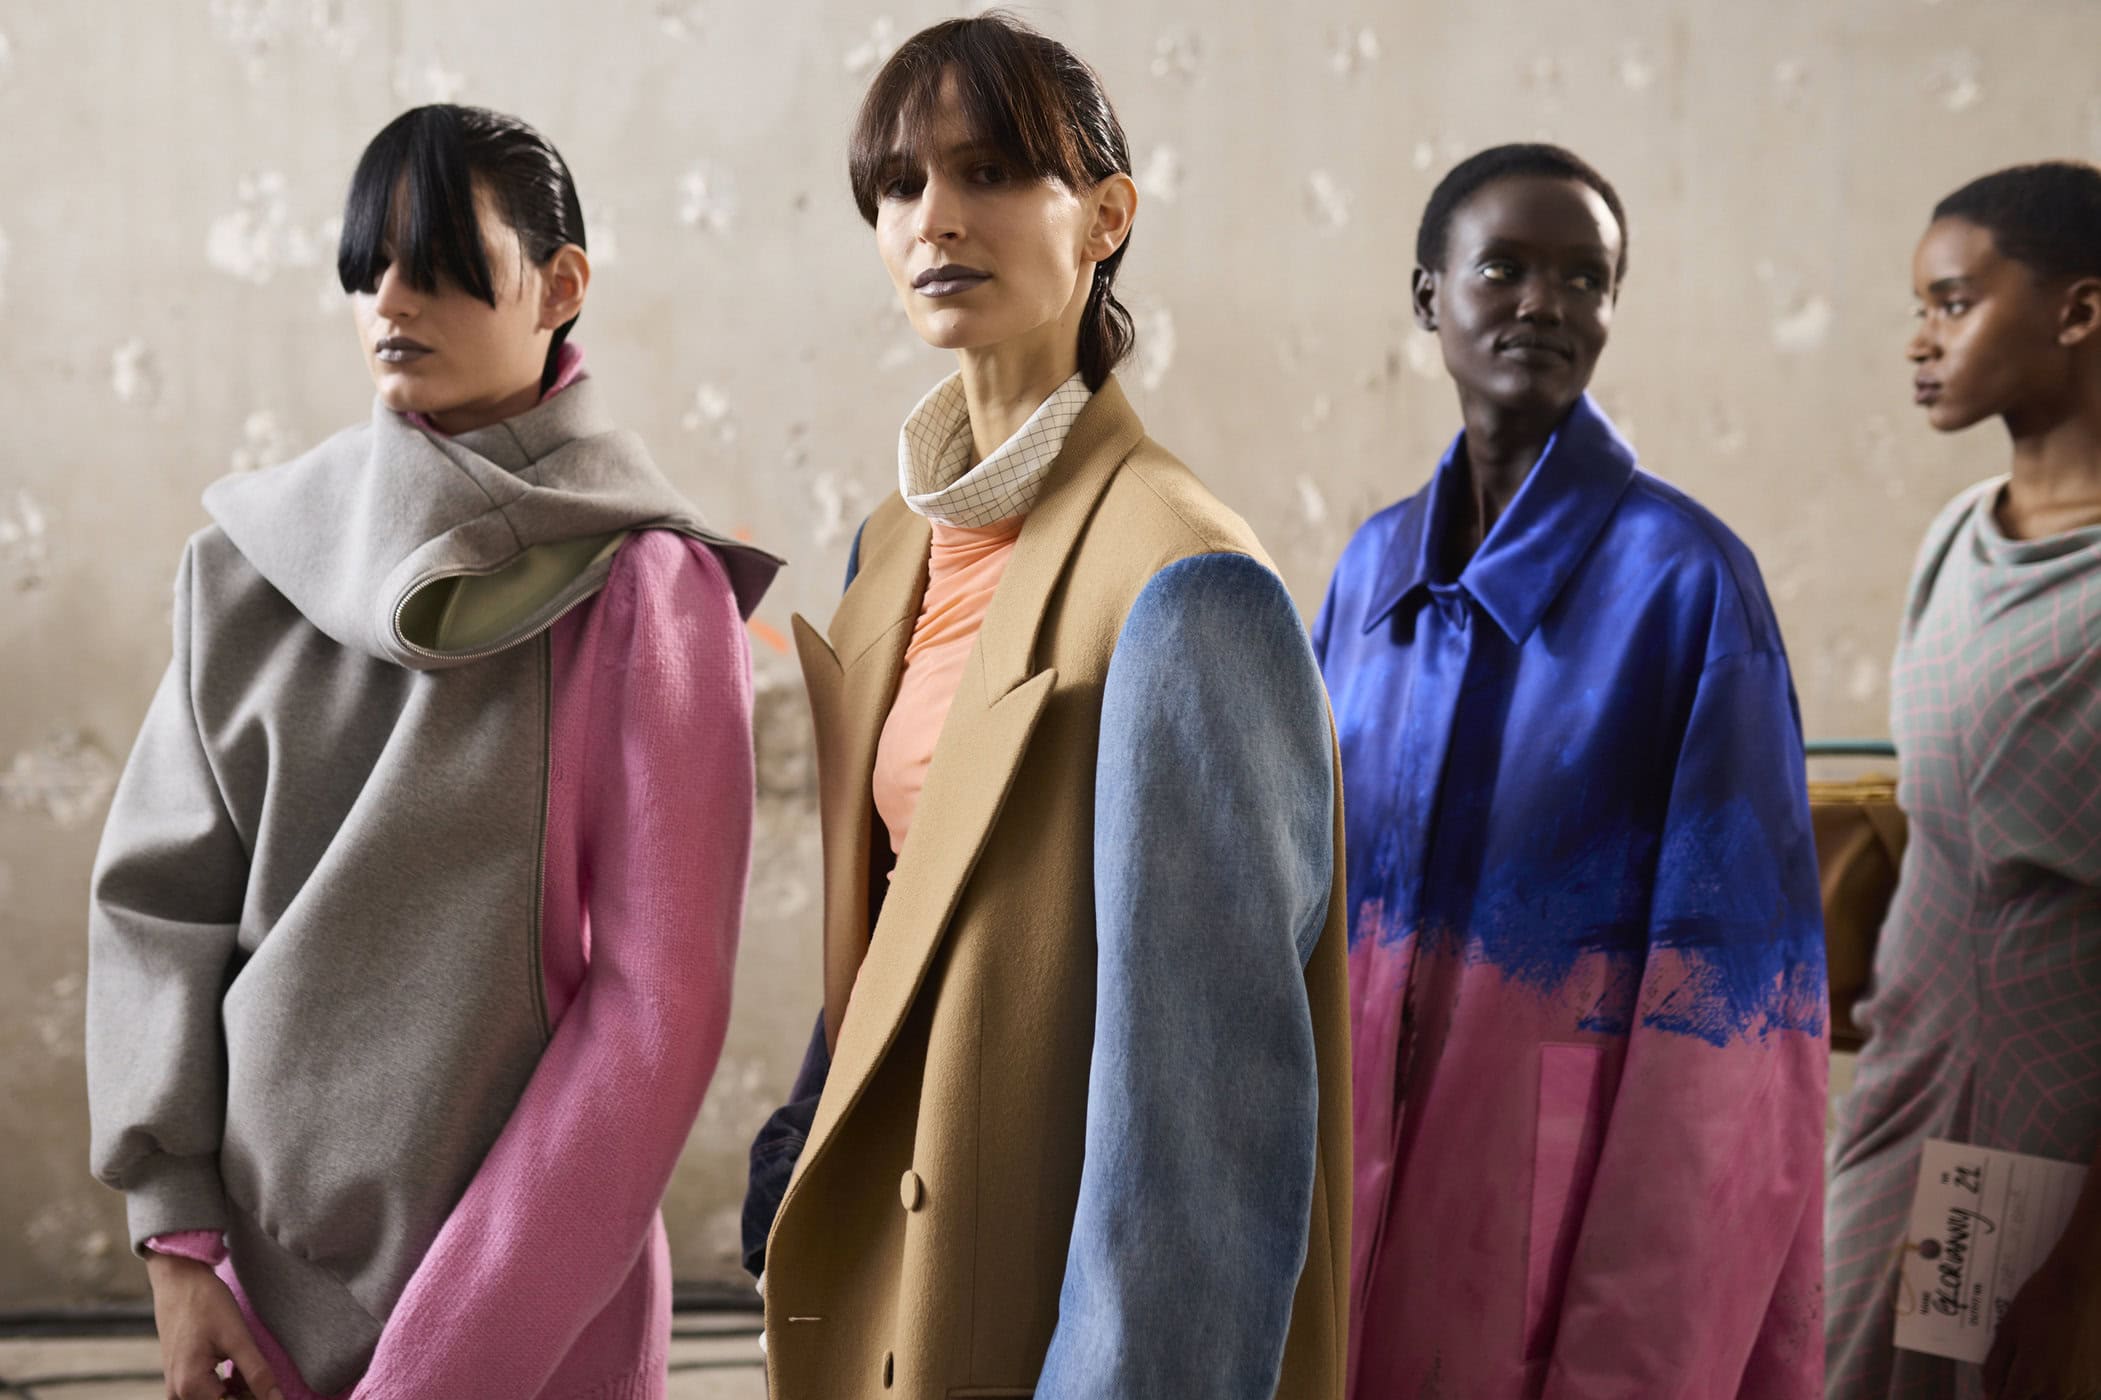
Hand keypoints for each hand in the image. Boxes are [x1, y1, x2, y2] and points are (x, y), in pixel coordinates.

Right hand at [146, 1253, 285, 1399]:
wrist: (179, 1280)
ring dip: (238, 1392)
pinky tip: (240, 1369)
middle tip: (265, 1379)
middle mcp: (178, 1393)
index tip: (275, 1393)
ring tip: (252, 1370)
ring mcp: (176, 1386)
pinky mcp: (179, 1377)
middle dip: (247, 1395)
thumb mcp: (238, 1338)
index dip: (256, 1399)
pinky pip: (206, 1393)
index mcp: (191, 1387)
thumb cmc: (206, 1303)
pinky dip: (227, 1386)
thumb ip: (258, 1373)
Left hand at [1985, 1249, 2100, 1399]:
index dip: (1998, 1395)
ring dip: (2043, 1392)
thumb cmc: (2040, 1302)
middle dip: (2020, 1394)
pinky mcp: (2098, 1382)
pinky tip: (2060, 1367)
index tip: (1998, 1386)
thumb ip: (1995, 1366)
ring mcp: (2083, 1388)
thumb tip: (1989, 1392)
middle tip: (2019, 1371)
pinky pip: (2077, 1395)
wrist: (2081, 1287)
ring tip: (2041, 1364)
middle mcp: (2059, 1390)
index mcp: (2032, 1377)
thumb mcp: (2007, 1330)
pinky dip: (2064, 1389)